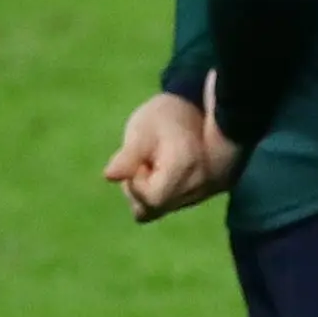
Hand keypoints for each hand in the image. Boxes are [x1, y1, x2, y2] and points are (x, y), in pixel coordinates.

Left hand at [103, 85, 240, 220]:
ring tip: (157, 164)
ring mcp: (207, 191)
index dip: (135, 184)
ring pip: (164, 208)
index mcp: (184, 166)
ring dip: (152, 190)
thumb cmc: (169, 114)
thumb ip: (128, 155)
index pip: (151, 199)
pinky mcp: (208, 193)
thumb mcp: (143, 127)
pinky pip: (177, 203)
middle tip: (144, 163)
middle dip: (140, 190)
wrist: (205, 107)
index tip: (139, 161)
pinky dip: (166, 191)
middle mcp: (199, 184)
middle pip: (156, 209)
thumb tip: (109, 176)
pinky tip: (168, 169)